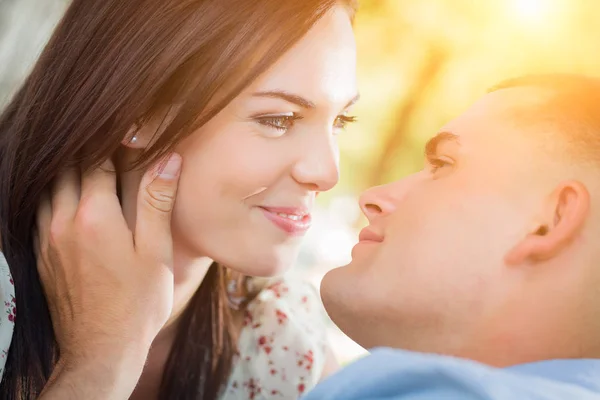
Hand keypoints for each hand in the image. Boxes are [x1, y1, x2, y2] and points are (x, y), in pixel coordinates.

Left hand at [35, 154, 181, 365]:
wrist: (102, 349)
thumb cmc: (138, 303)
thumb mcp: (156, 251)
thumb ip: (157, 201)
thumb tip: (168, 159)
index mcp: (95, 216)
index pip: (98, 160)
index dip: (114, 142)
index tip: (128, 131)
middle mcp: (64, 221)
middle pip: (68, 168)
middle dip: (88, 150)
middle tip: (110, 141)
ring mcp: (48, 238)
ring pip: (49, 186)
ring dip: (68, 170)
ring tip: (91, 163)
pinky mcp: (42, 255)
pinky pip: (39, 209)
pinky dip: (54, 193)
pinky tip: (70, 196)